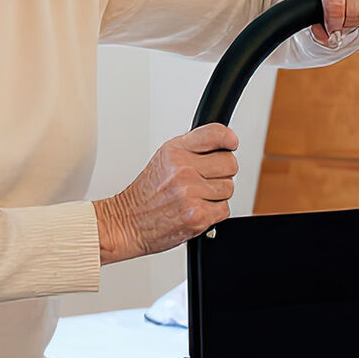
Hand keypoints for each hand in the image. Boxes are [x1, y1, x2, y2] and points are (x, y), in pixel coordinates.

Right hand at [94, 124, 238, 262]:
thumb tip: (225, 144)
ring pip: (228, 188)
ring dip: (216, 196)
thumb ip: (192, 149)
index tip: (231, 143)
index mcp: (174, 151)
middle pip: (230, 164)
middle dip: (222, 173)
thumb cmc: (146, 194)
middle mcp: (182, 169)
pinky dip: (213, 213)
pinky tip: (195, 210)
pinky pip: (224, 210)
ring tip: (195, 198)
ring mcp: (190, 193)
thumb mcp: (164, 160)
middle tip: (204, 181)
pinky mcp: (197, 216)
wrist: (127, 222)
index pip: (215, 134)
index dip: (228, 139)